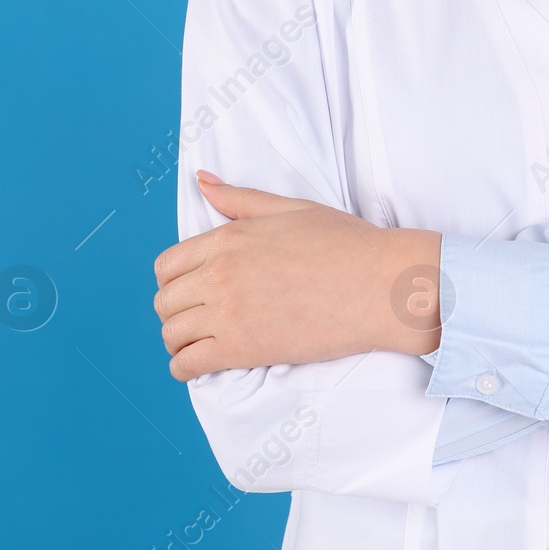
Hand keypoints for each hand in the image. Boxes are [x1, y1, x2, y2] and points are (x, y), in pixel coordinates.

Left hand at [152, 173, 443, 380]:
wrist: (383, 285)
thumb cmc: (348, 243)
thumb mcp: (292, 209)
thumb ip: (240, 199)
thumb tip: (202, 181)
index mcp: (228, 238)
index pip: (168, 266)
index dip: (175, 281)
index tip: (192, 291)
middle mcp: (220, 274)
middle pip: (165, 302)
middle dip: (176, 312)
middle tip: (199, 319)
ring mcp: (229, 313)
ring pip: (171, 334)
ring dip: (180, 341)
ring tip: (201, 343)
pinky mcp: (243, 349)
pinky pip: (188, 365)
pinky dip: (186, 368)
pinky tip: (202, 364)